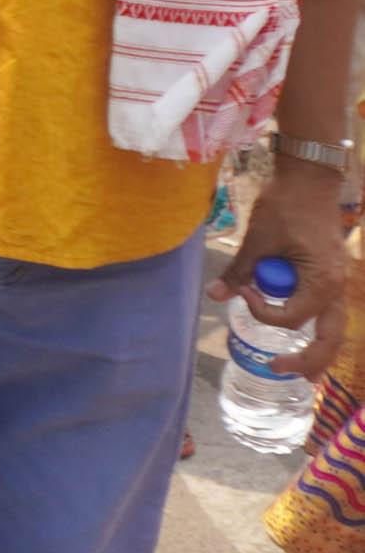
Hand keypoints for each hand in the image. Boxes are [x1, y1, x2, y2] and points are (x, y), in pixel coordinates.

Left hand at [215, 158, 349, 378]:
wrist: (310, 179)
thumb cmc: (285, 205)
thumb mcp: (257, 239)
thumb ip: (238, 270)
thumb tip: (214, 295)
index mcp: (321, 281)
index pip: (291, 318)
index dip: (262, 312)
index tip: (243, 291)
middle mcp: (336, 287)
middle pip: (330, 337)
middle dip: (309, 360)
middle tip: (281, 371)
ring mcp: (338, 282)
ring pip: (336, 328)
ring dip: (320, 350)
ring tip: (305, 374)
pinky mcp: (332, 274)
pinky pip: (329, 311)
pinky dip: (319, 327)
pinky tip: (308, 340)